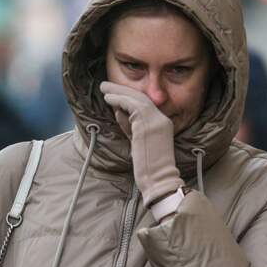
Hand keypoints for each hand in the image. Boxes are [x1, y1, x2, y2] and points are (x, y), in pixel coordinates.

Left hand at [100, 81, 183, 205]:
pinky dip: (118, 100)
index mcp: (163, 123)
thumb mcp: (138, 142)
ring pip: (136, 99)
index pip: (145, 104)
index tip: (114, 93)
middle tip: (106, 86)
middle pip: (141, 97)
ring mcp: (156, 120)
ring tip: (104, 89)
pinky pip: (131, 105)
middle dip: (122, 90)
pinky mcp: (148, 124)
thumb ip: (130, 126)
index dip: (128, 96)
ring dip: (117, 92)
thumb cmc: (148, 167)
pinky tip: (108, 98)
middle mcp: (162, 118)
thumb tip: (119, 111)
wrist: (160, 181)